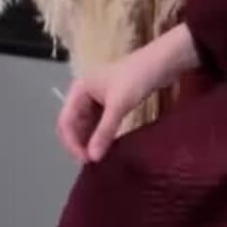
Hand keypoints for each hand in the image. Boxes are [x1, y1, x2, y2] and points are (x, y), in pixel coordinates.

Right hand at [57, 26, 195, 163]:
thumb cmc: (136, 78)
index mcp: (78, 90)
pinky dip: (102, 135)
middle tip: (93, 163)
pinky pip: (101, 123)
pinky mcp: (112, 103)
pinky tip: (109, 147)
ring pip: (87, 125)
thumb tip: (93, 158)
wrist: (161, 63)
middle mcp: (84, 94)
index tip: (86, 160)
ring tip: (100, 158)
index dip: (72, 143)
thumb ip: (105, 131)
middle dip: (80, 143)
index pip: (65, 121)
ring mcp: (97, 98)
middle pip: (74, 124)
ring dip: (91, 141)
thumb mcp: (119, 105)